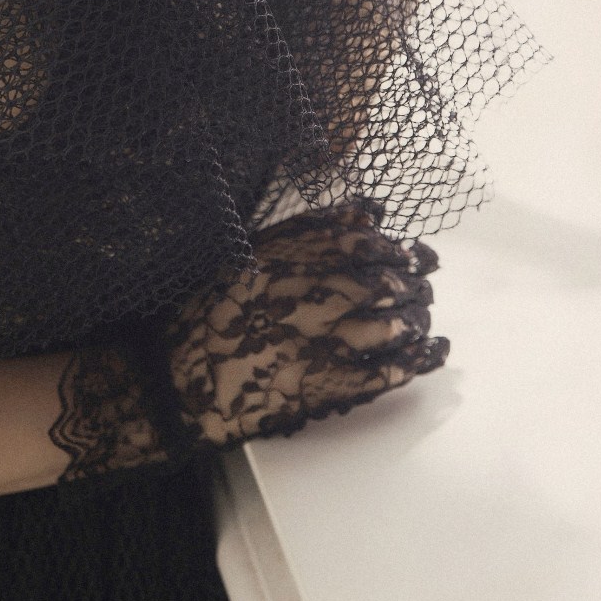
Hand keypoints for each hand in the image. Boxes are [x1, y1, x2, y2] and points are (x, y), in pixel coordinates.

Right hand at [50, 205, 445, 478]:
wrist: (168, 386)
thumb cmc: (199, 320)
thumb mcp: (240, 261)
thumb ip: (296, 237)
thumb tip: (363, 212)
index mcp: (271, 261)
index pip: (346, 240)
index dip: (384, 241)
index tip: (403, 242)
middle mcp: (293, 298)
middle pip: (372, 278)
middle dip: (408, 273)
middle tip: (426, 270)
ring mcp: (305, 345)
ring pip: (383, 322)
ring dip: (413, 313)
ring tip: (424, 308)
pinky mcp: (314, 388)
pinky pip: (376, 373)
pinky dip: (413, 362)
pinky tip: (432, 351)